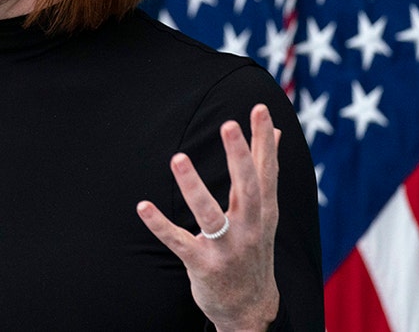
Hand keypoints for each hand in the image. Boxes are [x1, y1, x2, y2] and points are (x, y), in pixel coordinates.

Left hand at [136, 104, 280, 331]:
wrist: (251, 309)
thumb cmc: (253, 249)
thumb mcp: (265, 213)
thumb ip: (265, 172)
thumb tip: (276, 132)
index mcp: (264, 211)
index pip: (266, 170)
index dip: (262, 140)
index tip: (258, 109)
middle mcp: (249, 227)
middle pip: (247, 187)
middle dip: (239, 156)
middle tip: (229, 124)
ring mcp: (227, 248)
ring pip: (210, 214)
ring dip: (194, 187)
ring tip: (178, 158)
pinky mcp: (203, 265)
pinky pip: (179, 242)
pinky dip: (161, 225)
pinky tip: (143, 207)